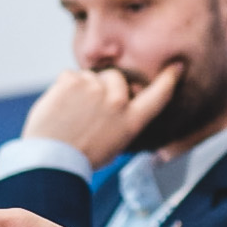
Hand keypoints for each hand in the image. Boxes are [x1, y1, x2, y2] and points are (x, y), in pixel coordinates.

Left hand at [19, 63, 182, 165]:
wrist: (52, 160)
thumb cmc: (82, 156)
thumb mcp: (115, 143)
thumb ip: (123, 118)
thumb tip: (120, 99)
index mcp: (131, 120)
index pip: (158, 95)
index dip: (168, 80)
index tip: (175, 66)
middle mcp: (118, 102)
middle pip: (115, 76)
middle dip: (104, 84)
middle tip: (88, 108)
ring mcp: (95, 89)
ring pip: (90, 75)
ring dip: (81, 87)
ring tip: (71, 113)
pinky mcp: (73, 81)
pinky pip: (70, 75)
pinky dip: (63, 87)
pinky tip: (60, 106)